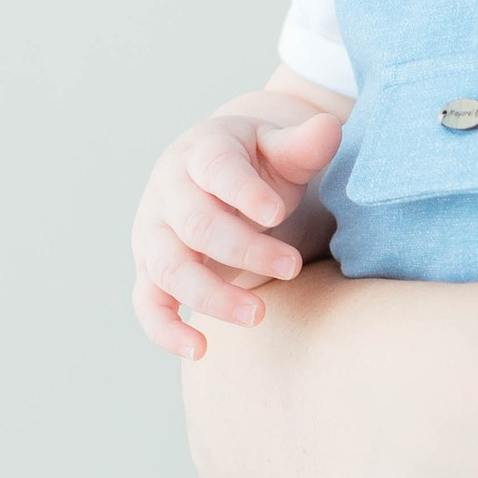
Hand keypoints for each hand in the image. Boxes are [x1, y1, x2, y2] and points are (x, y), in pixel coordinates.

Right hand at [133, 91, 344, 359]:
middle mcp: (170, 191)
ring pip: (169, 268)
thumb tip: (329, 127)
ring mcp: (155, 232)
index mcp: (203, 152)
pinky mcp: (151, 269)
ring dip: (211, 295)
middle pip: (195, 225)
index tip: (278, 212)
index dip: (244, 192)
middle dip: (244, 249)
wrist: (221, 174)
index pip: (216, 170)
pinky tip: (199, 349)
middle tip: (292, 267)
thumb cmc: (259, 163)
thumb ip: (305, 144)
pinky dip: (165, 328)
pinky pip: (147, 302)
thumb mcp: (282, 147)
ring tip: (258, 315)